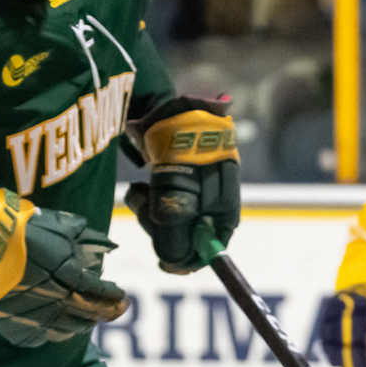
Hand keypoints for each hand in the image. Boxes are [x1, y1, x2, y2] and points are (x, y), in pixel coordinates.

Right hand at [0, 181, 126, 347]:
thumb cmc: (12, 230)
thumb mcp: (52, 225)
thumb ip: (79, 235)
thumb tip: (105, 243)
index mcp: (67, 274)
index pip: (98, 290)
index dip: (113, 295)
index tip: (121, 295)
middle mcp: (55, 299)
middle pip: (89, 313)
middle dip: (107, 312)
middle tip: (116, 310)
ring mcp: (35, 316)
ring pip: (70, 329)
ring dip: (84, 323)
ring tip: (91, 318)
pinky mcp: (16, 328)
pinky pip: (44, 336)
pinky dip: (56, 332)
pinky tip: (61, 326)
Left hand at [124, 95, 240, 273]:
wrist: (162, 103)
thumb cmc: (179, 148)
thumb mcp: (177, 196)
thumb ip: (176, 231)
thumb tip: (173, 263)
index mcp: (226, 203)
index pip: (215, 244)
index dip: (191, 256)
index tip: (166, 262)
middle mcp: (214, 197)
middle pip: (190, 234)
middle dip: (164, 232)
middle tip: (147, 216)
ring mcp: (194, 186)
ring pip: (171, 219)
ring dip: (150, 214)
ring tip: (140, 194)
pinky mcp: (173, 176)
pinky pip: (160, 202)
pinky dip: (146, 200)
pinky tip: (140, 187)